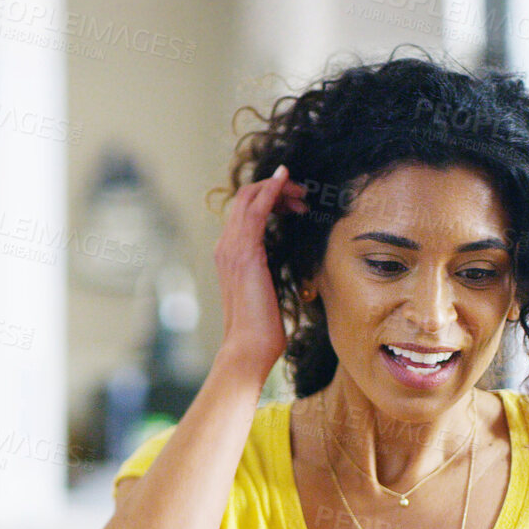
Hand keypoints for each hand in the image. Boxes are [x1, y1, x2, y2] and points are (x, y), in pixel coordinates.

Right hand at [213, 163, 305, 370]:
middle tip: (303, 194)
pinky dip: (271, 190)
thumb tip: (284, 259)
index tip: (296, 204)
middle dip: (276, 188)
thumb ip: (268, 269)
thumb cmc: (261, 327)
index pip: (244, 212)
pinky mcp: (246, 252)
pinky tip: (286, 181)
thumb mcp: (266, 290)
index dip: (270, 199)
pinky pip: (257, 210)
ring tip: (302, 193)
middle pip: (245, 198)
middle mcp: (226, 246)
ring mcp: (232, 248)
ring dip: (278, 188)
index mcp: (229, 254)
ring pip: (250, 198)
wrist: (248, 347)